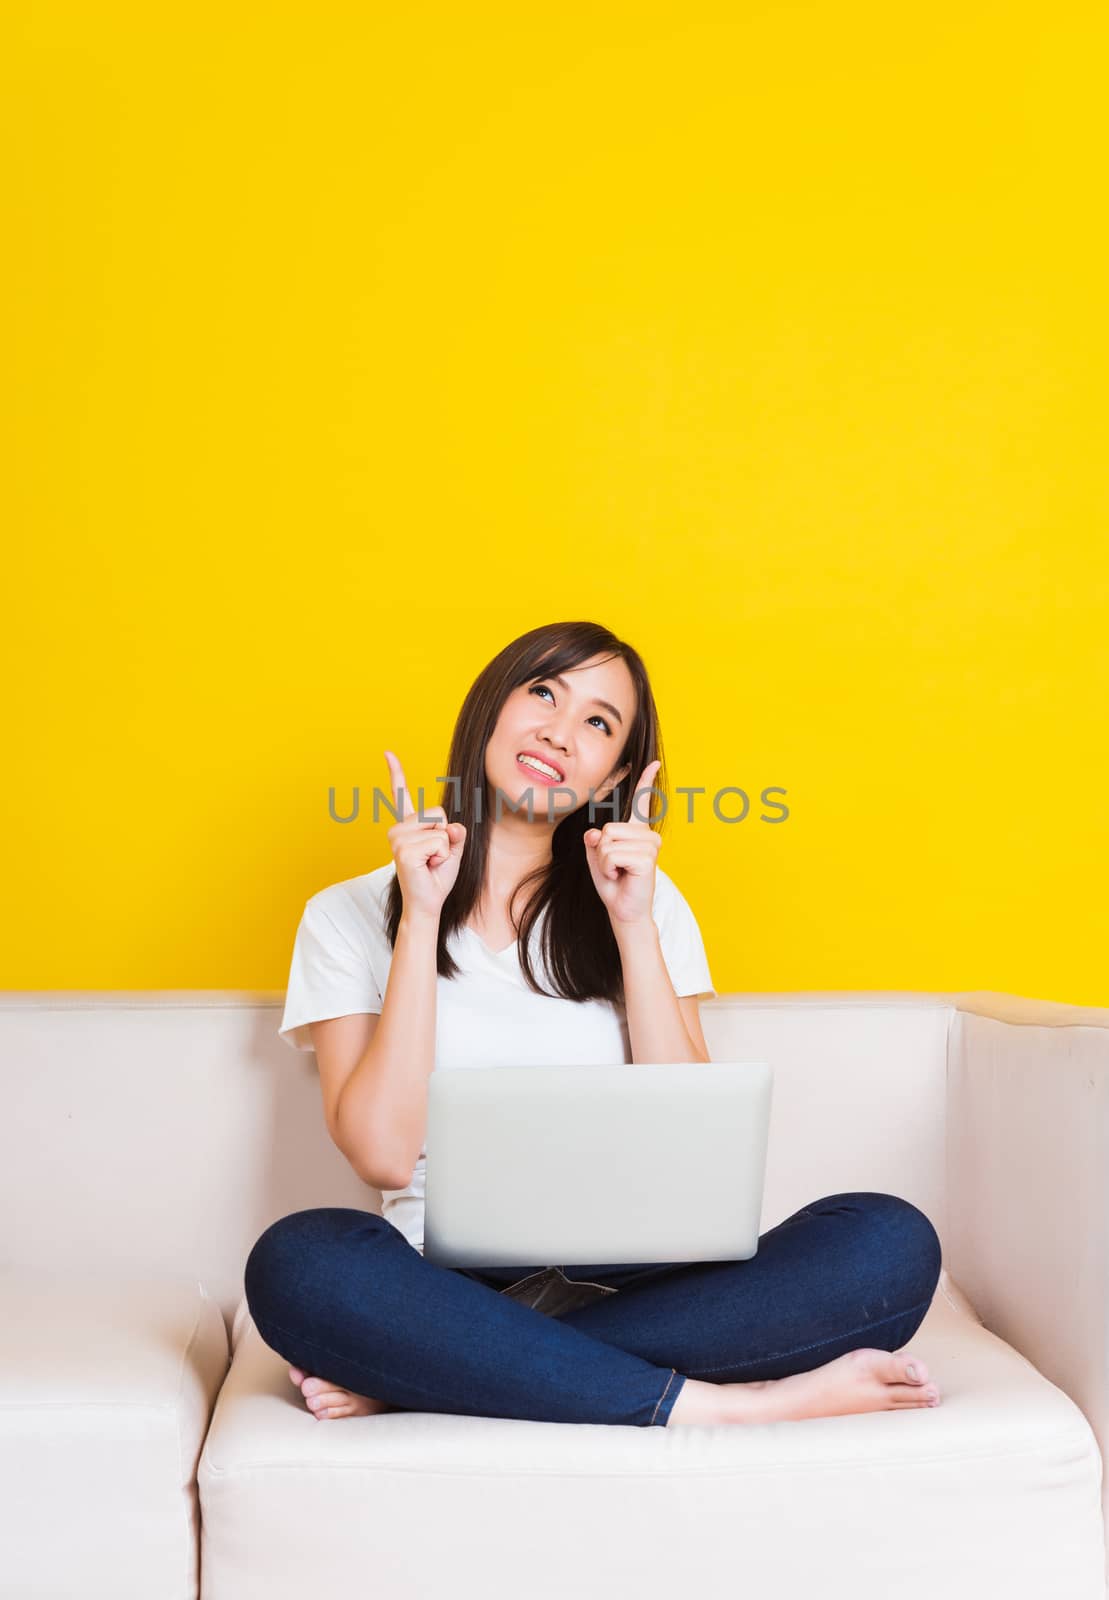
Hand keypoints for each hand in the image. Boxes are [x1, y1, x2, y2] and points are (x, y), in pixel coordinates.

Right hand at [383, 749, 466, 919]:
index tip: (387, 753)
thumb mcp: (452, 849)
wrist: (427, 903)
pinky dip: (441, 856)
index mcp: (407, 826)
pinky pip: (439, 842)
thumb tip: (452, 827)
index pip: (400, 795)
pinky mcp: (403, 850)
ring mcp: (397, 838)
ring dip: (443, 849)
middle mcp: (398, 829)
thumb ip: (454, 832)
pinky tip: (426, 867)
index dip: (395, 773)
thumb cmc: (437, 877)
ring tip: (429, 863)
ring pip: (440, 829)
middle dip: (445, 836)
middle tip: (433, 858)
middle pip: (438, 813)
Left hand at [582, 759, 661, 928]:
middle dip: (601, 852)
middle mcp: (646, 836)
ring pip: (607, 843)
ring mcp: (649, 846)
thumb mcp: (596, 858)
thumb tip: (595, 832)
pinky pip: (611, 855)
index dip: (645, 781)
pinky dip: (608, 869)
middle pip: (607, 830)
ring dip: (604, 862)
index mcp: (637, 832)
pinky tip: (621, 877)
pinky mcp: (647, 858)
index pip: (642, 802)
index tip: (654, 763)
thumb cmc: (613, 883)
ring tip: (618, 873)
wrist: (623, 910)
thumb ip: (594, 841)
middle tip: (614, 868)